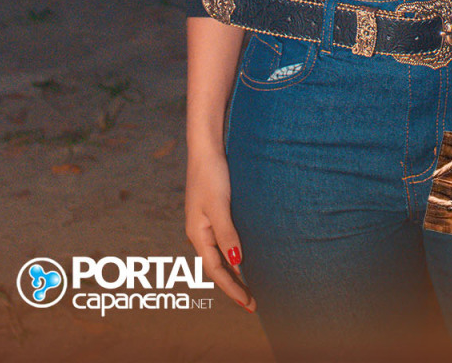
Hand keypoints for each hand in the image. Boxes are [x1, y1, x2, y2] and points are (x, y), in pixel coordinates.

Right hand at [185, 148, 254, 311]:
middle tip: (253, 303)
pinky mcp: (214, 212)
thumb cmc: (211, 175)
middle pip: (217, 267)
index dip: (232, 289)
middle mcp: (200, 233)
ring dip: (234, 272)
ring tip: (250, 287)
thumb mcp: (219, 205)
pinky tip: (243, 256)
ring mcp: (206, 223)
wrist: (206, 148)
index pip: (216, 271)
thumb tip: (236, 262)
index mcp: (198, 234)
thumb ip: (227, 233)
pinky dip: (233, 254)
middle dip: (233, 286)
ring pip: (220, 255)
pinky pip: (223, 242)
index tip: (248, 303)